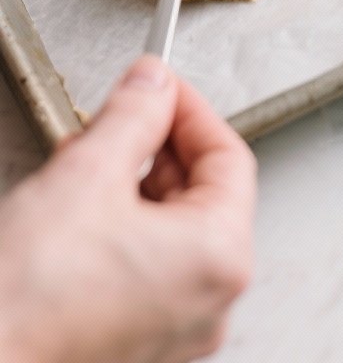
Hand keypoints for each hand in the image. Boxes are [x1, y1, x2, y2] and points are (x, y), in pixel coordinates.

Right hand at [0, 55, 255, 362]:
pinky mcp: (138, 341)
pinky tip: (77, 211)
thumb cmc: (33, 300)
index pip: (229, 155)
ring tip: (81, 165)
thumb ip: (134, 113)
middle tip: (115, 119)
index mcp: (220, 257)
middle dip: (155, 146)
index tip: (158, 86)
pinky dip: (120, 228)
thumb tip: (153, 84)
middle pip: (202, 192)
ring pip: (170, 228)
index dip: (188, 109)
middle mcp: (211, 302)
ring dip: (131, 184)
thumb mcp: (89, 171)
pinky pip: (147, 266)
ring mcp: (176, 328)